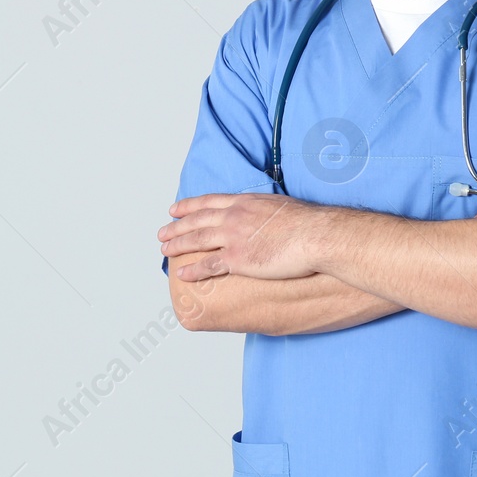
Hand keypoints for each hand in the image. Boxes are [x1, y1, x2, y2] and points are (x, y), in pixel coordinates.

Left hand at [157, 193, 327, 281]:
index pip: (208, 202)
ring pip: (198, 240)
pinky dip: (193, 270)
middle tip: (162, 232)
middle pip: (197, 220)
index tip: (175, 209)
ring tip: (165, 250)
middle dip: (177, 227)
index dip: (189, 206)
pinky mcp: (238, 259)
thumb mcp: (279, 206)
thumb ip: (263, 210)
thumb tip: (263, 216)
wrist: (314, 235)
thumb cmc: (306, 222)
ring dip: (178, 245)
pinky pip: (209, 265)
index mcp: (244, 202)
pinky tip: (182, 274)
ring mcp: (234, 237)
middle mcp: (234, 216)